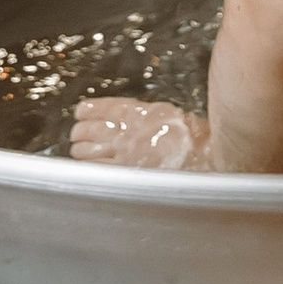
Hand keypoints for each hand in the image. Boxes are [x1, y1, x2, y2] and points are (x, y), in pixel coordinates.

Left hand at [72, 97, 208, 169]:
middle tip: (77, 133)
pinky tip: (86, 167)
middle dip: (80, 131)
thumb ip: (144, 114)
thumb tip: (130, 116)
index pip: (101, 109)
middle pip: (90, 130)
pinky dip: (88, 168)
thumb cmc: (194, 136)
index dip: (87, 111)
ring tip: (78, 150)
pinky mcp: (127, 174)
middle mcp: (126, 132)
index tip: (81, 112)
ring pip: (89, 151)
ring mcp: (124, 156)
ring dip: (80, 150)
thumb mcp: (167, 112)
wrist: (205, 157)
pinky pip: (98, 171)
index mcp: (137, 113)